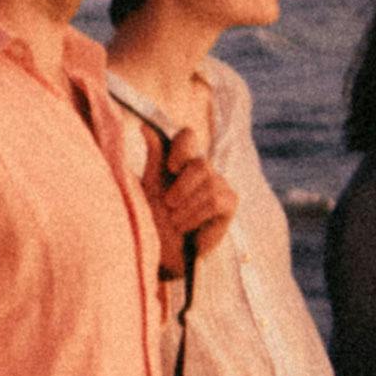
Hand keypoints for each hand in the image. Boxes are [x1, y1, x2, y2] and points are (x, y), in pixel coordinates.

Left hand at [155, 138, 234, 254]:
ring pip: (208, 184)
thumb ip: (154, 156)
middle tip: (169, 205)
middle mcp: (203, 168)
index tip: (171, 167)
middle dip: (180, 187)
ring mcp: (219, 184)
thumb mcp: (150, 185)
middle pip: (199, 163)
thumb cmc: (155, 216)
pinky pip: (215, 201)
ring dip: (185, 207)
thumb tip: (146, 125)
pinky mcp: (229, 202)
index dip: (181, 147)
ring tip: (175, 221)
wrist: (163, 249)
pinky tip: (187, 227)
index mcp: (180, 160)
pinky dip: (196, 215)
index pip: (188, 135)